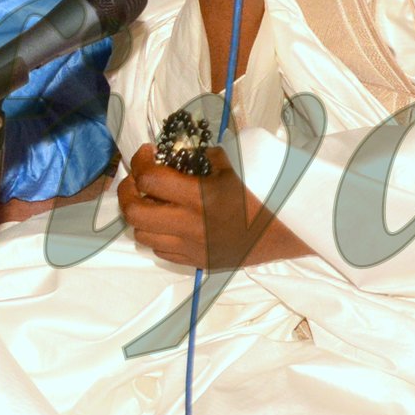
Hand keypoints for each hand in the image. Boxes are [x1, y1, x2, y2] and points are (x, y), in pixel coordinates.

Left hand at [117, 142, 306, 269]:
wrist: (287, 231)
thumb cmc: (263, 192)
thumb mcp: (234, 165)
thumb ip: (202, 158)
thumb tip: (176, 153)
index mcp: (201, 197)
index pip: (150, 179)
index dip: (141, 162)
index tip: (148, 152)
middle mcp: (191, 226)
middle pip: (135, 213)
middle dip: (127, 192)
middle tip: (136, 179)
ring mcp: (192, 248)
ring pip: (143, 236)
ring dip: (140, 215)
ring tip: (150, 200)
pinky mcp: (198, 262)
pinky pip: (161, 251)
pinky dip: (156, 235)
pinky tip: (167, 221)